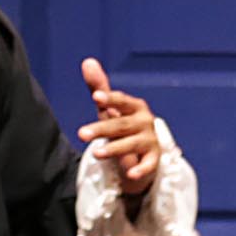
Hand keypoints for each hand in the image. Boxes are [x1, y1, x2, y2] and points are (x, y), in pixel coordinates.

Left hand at [80, 59, 162, 198]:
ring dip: (114, 148)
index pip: (121, 101)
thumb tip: (87, 61)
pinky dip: (141, 169)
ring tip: (96, 153)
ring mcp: (150, 141)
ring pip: (131, 144)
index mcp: (135, 107)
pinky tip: (130, 173)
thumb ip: (99, 86)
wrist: (143, 152)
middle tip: (82, 134)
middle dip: (102, 129)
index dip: (110, 98)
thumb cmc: (124, 125)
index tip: (96, 97)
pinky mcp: (154, 159)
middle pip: (121, 125)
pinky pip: (148, 165)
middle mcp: (145, 122)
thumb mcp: (110, 107)